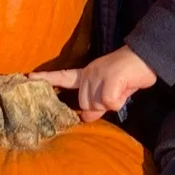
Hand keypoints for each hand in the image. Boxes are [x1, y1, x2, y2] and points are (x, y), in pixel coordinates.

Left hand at [37, 46, 155, 117]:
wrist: (145, 57)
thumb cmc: (128, 75)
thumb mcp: (110, 92)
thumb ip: (97, 105)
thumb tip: (85, 117)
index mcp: (87, 74)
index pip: (63, 77)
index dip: (47, 79)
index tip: (29, 77)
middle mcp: (89, 74)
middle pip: (84, 105)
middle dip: (99, 105)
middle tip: (115, 93)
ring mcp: (97, 76)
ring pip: (96, 106)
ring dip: (111, 102)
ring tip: (122, 87)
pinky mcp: (108, 81)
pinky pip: (109, 104)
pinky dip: (119, 101)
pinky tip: (126, 88)